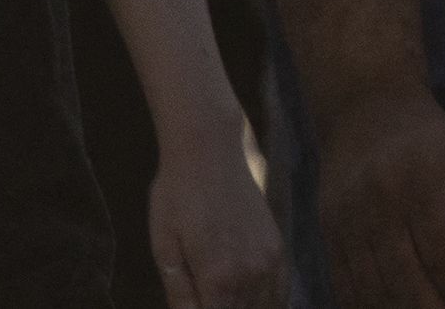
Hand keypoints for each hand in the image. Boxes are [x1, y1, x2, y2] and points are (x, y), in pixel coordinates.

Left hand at [146, 116, 286, 308]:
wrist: (211, 151)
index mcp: (219, 278)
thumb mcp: (165, 247)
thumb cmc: (177, 197)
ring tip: (223, 297)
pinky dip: (269, 302)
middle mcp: (251, 274)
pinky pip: (279, 289)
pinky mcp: (278, 248)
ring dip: (245, 308)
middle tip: (204, 298)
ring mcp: (270, 260)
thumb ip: (179, 292)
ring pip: (265, 306)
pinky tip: (252, 301)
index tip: (195, 304)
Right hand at [319, 84, 444, 308]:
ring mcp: (349, 220)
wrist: (367, 108)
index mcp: (424, 187)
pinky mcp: (327, 230)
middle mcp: (382, 206)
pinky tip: (390, 307)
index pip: (444, 257)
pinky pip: (343, 283)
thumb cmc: (433, 143)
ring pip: (373, 289)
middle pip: (406, 281)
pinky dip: (366, 304)